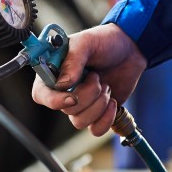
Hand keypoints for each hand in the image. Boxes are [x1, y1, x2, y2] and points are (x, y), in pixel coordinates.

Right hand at [30, 23, 146, 135]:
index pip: (41, 95)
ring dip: (98, 105)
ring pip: (80, 122)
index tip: (73, 97)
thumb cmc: (104, 41)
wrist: (131, 50)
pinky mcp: (96, 113)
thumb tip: (62, 84)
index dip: (54, 100)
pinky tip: (113, 102)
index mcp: (54, 73)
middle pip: (66, 109)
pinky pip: (95, 129)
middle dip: (88, 94)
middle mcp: (63, 91)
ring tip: (107, 86)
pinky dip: (106, 119)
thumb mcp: (86, 42)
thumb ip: (73, 60)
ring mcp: (80, 104)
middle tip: (98, 77)